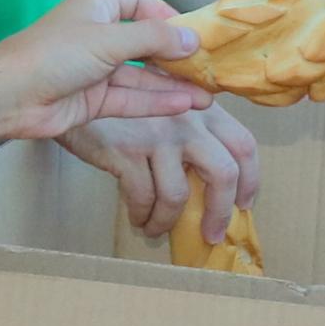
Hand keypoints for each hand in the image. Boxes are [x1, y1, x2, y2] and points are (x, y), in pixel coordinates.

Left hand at [0, 0, 213, 143]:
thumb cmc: (55, 54)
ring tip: (207, 94)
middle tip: (208, 67)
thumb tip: (192, 40)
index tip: (188, 31)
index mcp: (97, 6)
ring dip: (172, 84)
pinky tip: (185, 106)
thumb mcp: (107, 40)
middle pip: (145, 40)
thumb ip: (152, 40)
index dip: (163, 11)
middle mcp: (99, 34)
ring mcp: (97, 69)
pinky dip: (156, 101)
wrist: (9, 97)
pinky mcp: (94, 99)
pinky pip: (131, 98)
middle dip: (176, 55)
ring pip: (142, 75)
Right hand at [62, 107, 260, 241]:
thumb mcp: (168, 109)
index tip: (244, 205)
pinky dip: (142, 216)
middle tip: (210, 234)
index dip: (250, 180)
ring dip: (167, 222)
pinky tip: (137, 218)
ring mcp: (157, 134)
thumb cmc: (125, 107)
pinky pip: (143, 198)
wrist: (74, 91)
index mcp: (203, 108)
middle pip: (223, 173)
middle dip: (219, 212)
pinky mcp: (126, 149)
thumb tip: (214, 186)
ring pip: (177, 195)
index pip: (244, 145)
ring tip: (155, 229)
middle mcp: (186, 119)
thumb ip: (194, 133)